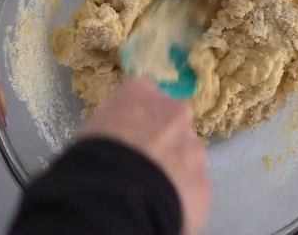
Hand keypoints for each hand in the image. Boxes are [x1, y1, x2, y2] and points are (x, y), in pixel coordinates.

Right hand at [80, 79, 210, 234]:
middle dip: (163, 139)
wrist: (117, 197)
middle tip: (144, 161)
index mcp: (142, 93)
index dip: (140, 116)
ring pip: (188, 154)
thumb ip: (117, 125)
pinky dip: (182, 194)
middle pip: (174, 122)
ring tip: (154, 188)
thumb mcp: (94, 129)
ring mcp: (194, 146)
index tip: (131, 132)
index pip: (145, 93)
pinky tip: (163, 205)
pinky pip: (193, 185)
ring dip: (176, 166)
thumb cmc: (93, 158)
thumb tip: (120, 139)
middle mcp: (175, 112)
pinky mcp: (203, 180)